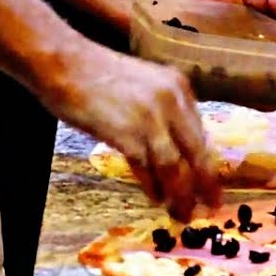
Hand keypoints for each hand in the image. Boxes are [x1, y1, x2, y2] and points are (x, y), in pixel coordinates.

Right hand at [37, 41, 220, 221]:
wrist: (64, 63)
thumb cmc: (97, 74)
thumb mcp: (144, 84)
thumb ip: (163, 109)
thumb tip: (175, 146)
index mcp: (179, 86)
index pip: (200, 132)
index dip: (206, 161)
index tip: (211, 181)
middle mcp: (172, 101)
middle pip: (196, 152)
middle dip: (205, 184)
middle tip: (211, 206)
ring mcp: (150, 118)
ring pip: (174, 166)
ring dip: (180, 194)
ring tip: (182, 212)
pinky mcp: (127, 134)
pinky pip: (147, 169)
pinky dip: (153, 187)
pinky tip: (156, 198)